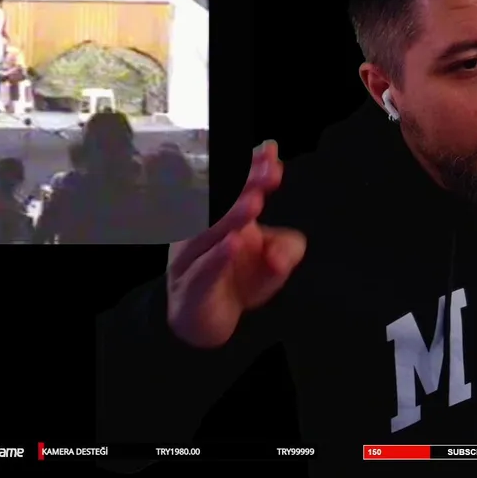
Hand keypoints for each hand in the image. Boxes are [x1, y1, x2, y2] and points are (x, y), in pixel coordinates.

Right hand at [166, 141, 305, 348]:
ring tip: (255, 202)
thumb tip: (282, 250)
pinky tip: (232, 243)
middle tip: (269, 173)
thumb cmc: (239, 280)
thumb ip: (287, 247)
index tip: (271, 154)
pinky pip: (202, 269)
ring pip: (208, 233)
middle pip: (218, 201)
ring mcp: (190, 258)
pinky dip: (217, 256)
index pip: (230, 185)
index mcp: (218, 216)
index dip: (249, 168)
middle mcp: (199, 231)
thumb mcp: (275, 261)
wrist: (207, 323)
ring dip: (231, 215)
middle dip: (244, 184)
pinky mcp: (189, 287)